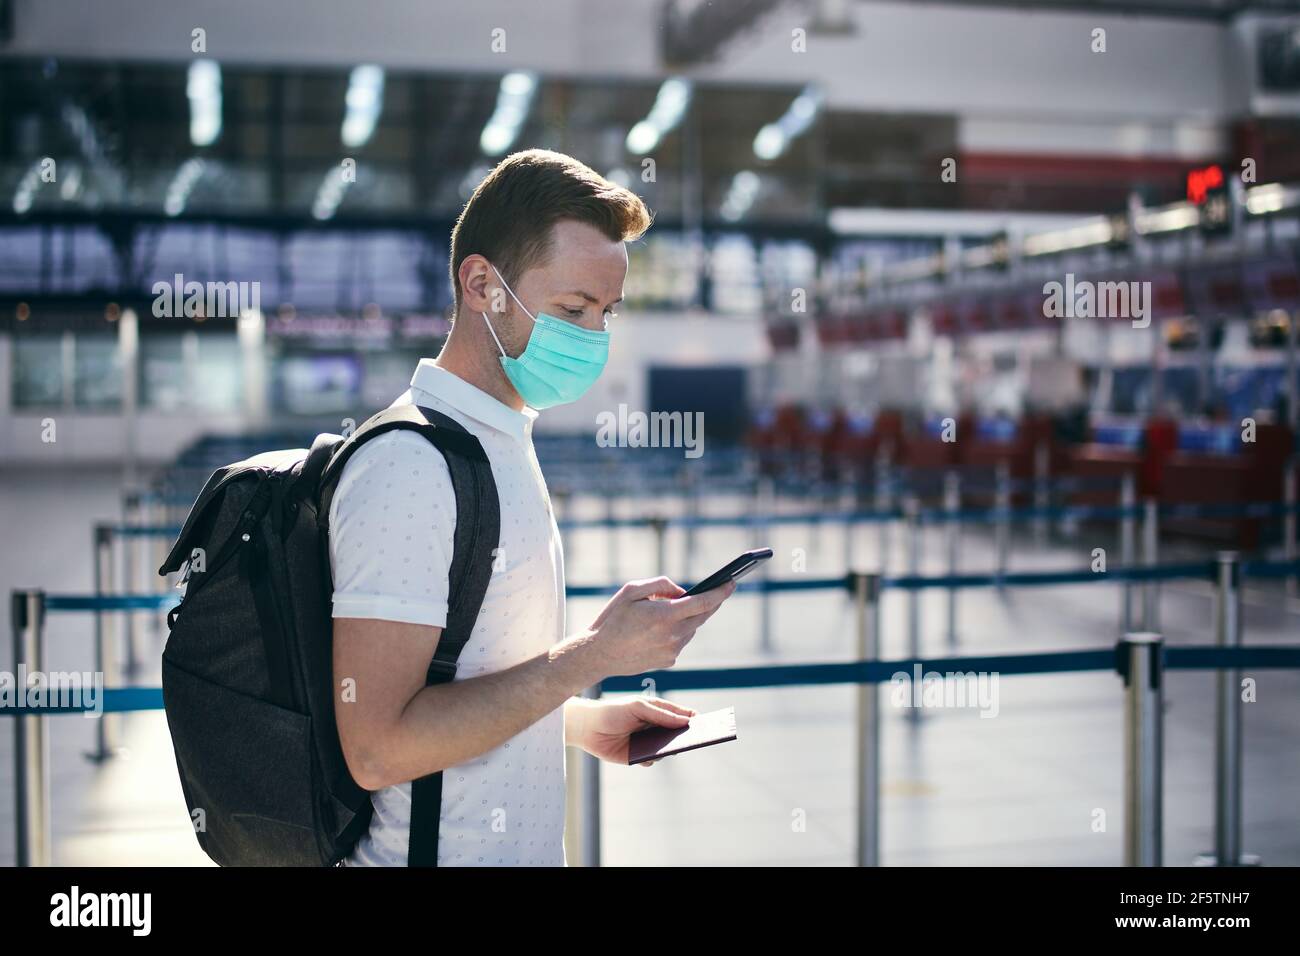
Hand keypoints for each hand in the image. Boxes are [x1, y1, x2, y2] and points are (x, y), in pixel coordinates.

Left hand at [570, 696, 695, 765]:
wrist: (588, 728)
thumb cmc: (614, 711)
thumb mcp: (639, 708)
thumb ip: (661, 715)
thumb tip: (685, 721)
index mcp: (657, 712)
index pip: (681, 715)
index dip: (693, 719)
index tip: (707, 723)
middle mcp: (655, 728)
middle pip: (677, 734)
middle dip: (687, 736)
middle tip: (699, 739)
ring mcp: (647, 743)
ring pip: (666, 749)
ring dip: (670, 749)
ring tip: (676, 748)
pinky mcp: (637, 757)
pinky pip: (652, 760)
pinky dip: (652, 758)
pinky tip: (649, 755)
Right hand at [584, 576, 735, 677]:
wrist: (598, 654)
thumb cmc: (612, 618)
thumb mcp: (631, 590)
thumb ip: (661, 585)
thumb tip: (682, 591)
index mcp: (665, 615)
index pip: (704, 602)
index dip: (721, 592)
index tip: (732, 582)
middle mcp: (673, 635)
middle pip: (703, 616)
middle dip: (712, 602)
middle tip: (719, 590)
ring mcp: (672, 651)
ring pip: (692, 629)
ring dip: (690, 618)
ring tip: (679, 608)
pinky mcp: (669, 661)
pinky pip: (681, 641)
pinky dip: (677, 631)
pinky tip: (662, 628)